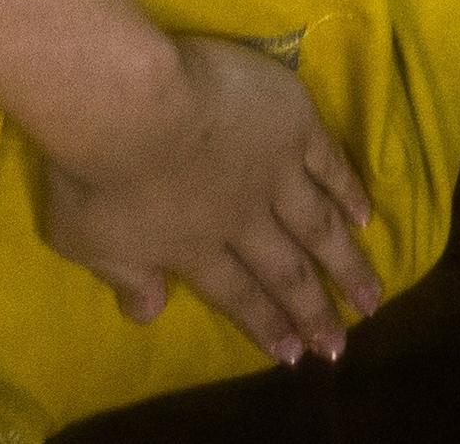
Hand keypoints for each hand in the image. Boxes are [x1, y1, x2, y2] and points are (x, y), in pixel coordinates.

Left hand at [30, 29, 383, 365]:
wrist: (131, 104)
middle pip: (286, 270)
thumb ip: (125, 277)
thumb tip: (148, 314)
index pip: (238, 296)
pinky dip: (349, 190)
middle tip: (343, 343)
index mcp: (195, 249)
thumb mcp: (86, 241)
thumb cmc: (94, 171)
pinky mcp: (293, 123)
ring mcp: (274, 170)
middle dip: (316, 310)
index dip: (266, 325)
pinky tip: (366, 214)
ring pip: (319, 225)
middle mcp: (243, 219)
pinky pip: (330, 163)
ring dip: (346, 261)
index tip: (295, 356)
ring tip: (373, 293)